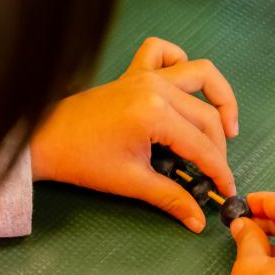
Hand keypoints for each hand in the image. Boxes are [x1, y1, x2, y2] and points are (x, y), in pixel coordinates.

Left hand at [30, 37, 237, 232]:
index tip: (227, 190)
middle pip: (207, 114)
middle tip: (216, 172)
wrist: (46, 140)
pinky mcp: (133, 72)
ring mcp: (145, 75)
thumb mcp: (132, 182)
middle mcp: (156, 87)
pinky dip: (179, 62)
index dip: (219, 170)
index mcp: (156, 114)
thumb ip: (171, 198)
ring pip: (199, 73)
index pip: (202, 145)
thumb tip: (199, 221)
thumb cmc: (84, 161)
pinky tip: (183, 88)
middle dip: (219, 147)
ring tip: (224, 126)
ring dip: (218, 97)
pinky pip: (163, 52)